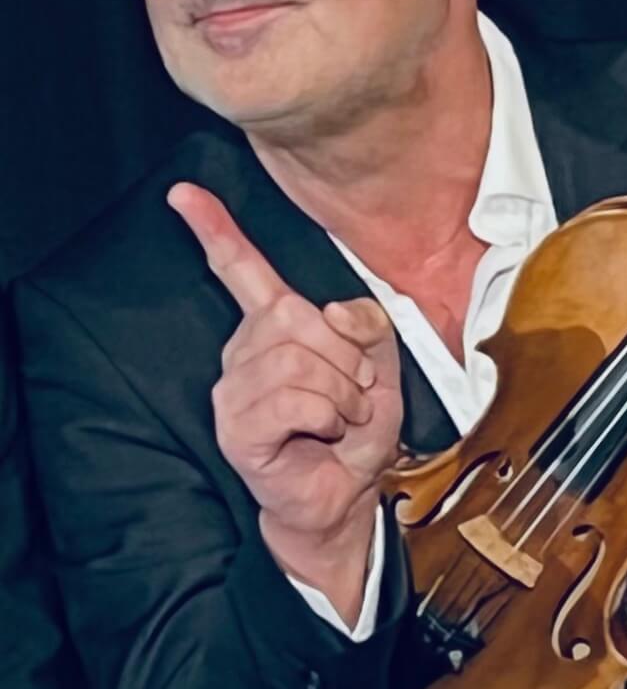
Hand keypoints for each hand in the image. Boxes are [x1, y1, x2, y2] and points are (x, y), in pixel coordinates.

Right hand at [169, 183, 401, 610]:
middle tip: (353, 391)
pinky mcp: (238, 425)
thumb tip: (333, 310)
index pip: (242, 269)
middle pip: (298, 315)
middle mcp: (247, 350)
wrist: (347, 494)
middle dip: (346, 355)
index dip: (216, 229)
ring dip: (342, 391)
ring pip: (299, 358)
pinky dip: (327, 414)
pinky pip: (293, 398)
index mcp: (277, 326)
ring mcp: (236, 388)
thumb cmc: (356, 431)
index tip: (184, 193)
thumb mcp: (379, 365)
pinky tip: (323, 431)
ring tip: (340, 416)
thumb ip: (366, 326)